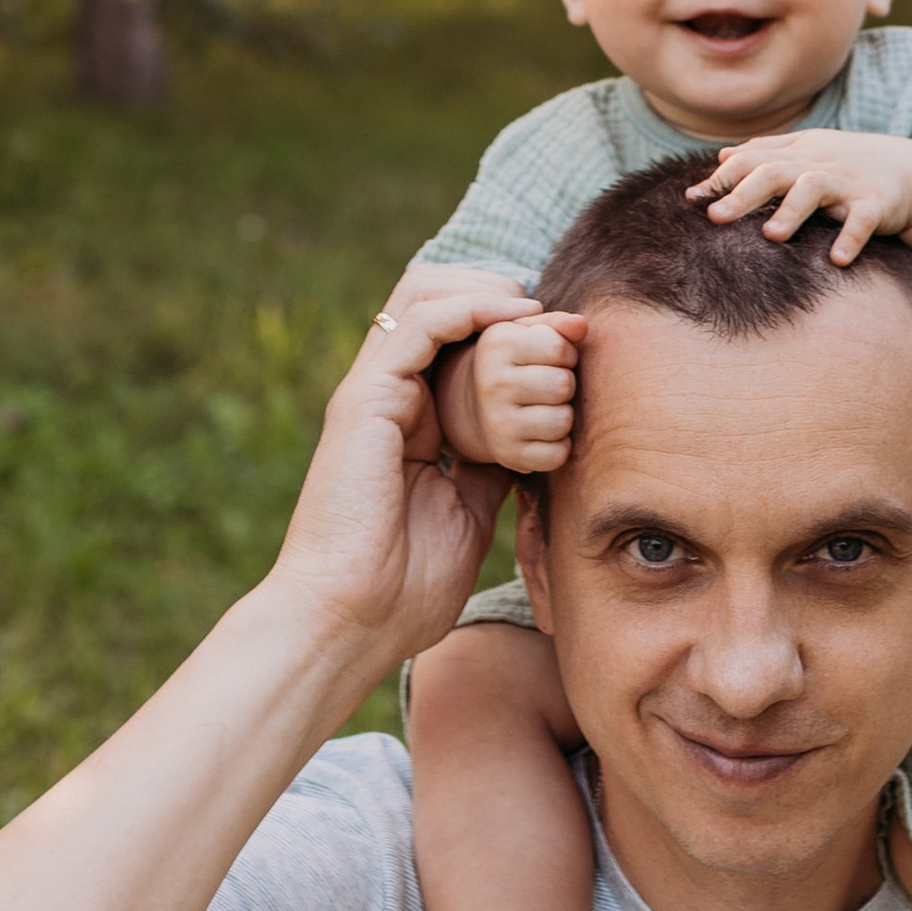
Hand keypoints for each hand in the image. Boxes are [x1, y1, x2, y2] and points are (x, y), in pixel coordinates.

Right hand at [269, 281, 543, 688]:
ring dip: (486, 289)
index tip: (562, 337)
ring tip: (534, 308)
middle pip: (434, 297)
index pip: (452, 338)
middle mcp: (386, 396)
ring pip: (422, 291)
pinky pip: (418, 322)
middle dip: (495, 291)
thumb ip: (487, 472)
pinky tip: (510, 319)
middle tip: (549, 312)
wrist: (350, 621)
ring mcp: (372, 393)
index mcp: (408, 421)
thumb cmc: (401, 590)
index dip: (504, 324)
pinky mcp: (364, 398)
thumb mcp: (467, 515)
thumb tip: (526, 448)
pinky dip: (469, 308)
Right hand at [460, 311, 587, 474]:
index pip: (557, 347)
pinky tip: (544, 432)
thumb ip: (558, 324)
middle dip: (567, 383)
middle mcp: (491, 384)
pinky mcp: (508, 455)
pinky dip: (559, 445)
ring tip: (548, 406)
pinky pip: (557, 454)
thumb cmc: (518, 360)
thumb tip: (581, 325)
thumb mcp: (530, 332)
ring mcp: (497, 423)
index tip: (554, 358)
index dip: (566, 352)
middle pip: (562, 385)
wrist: (478, 404)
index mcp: (496, 345)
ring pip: (562, 421)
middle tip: (552, 384)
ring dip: (565, 414)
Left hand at [689, 127, 911, 264]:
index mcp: (796, 154)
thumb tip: (722, 156)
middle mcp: (817, 165)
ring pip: (814, 188)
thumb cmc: (845, 164)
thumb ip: (765, 152)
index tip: (692, 200)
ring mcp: (847, 184)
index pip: (752, 160)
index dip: (722, 178)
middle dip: (743, 194)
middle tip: (715, 218)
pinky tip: (837, 260)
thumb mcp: (806, 151)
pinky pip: (863, 220)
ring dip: (792, 211)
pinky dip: (851, 237)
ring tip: (771, 235)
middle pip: (774, 172)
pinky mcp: (876, 204)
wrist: (909, 169)